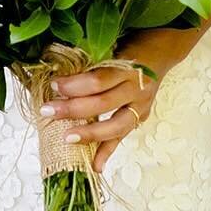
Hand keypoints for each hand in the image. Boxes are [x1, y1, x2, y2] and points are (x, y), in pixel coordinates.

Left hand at [42, 25, 206, 171]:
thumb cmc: (129, 44)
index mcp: (128, 66)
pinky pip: (123, 136)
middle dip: (74, 109)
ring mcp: (141, 104)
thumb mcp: (113, 44)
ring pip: (116, 124)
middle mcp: (137, 87)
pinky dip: (109, 151)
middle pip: (104, 103)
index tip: (54, 86)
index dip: (76, 85)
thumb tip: (59, 74)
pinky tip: (96, 166)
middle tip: (49, 111)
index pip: (99, 80)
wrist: (162, 50)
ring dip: (90, 134)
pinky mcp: (142, 116)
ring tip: (68, 139)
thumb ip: (93, 60)